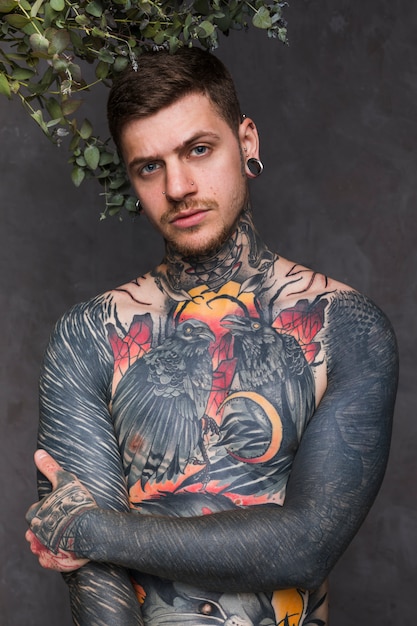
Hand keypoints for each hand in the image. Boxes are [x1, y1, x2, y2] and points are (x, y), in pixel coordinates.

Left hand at [25, 450, 96, 570]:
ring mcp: (43, 549)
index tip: (62, 507)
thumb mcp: (64, 480)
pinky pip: (50, 560)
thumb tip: (38, 453)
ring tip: (68, 535)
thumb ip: (49, 467)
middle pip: (39, 529)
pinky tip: (67, 550)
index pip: (36, 511)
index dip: (50, 508)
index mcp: (33, 514)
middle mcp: (34, 534)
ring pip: (43, 545)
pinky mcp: (53, 562)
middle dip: (49, 526)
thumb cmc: (76, 503)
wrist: (91, 530)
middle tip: (66, 520)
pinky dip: (56, 557)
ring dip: (51, 541)